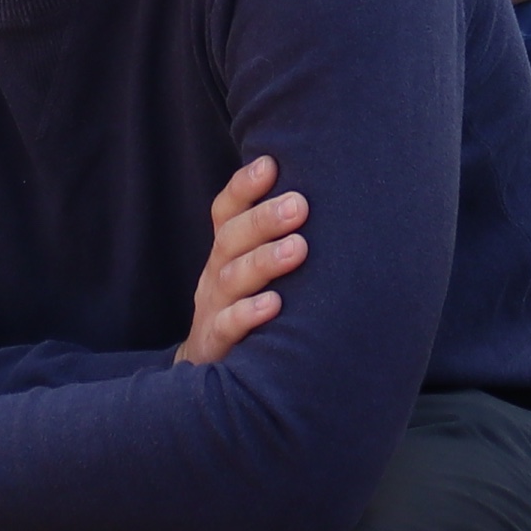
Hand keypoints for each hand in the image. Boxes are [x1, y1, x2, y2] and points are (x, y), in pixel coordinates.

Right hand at [181, 156, 303, 363]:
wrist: (209, 366)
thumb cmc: (246, 305)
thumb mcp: (253, 267)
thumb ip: (274, 237)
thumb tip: (320, 195)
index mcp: (226, 251)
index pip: (227, 211)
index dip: (244, 187)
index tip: (270, 164)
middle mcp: (216, 273)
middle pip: (232, 239)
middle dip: (264, 219)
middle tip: (299, 205)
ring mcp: (213, 307)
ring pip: (231, 279)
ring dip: (264, 261)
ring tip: (297, 248)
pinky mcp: (216, 343)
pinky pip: (228, 326)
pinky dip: (248, 314)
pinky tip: (274, 305)